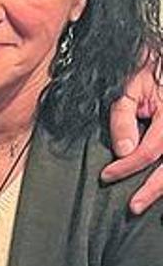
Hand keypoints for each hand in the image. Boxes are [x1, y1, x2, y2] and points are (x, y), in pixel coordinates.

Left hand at [102, 54, 162, 213]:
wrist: (158, 59)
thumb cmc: (145, 70)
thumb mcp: (128, 87)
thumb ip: (123, 118)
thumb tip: (123, 150)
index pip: (152, 150)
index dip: (128, 166)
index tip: (107, 176)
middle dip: (154, 189)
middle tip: (134, 206)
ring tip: (148, 203)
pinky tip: (159, 190)